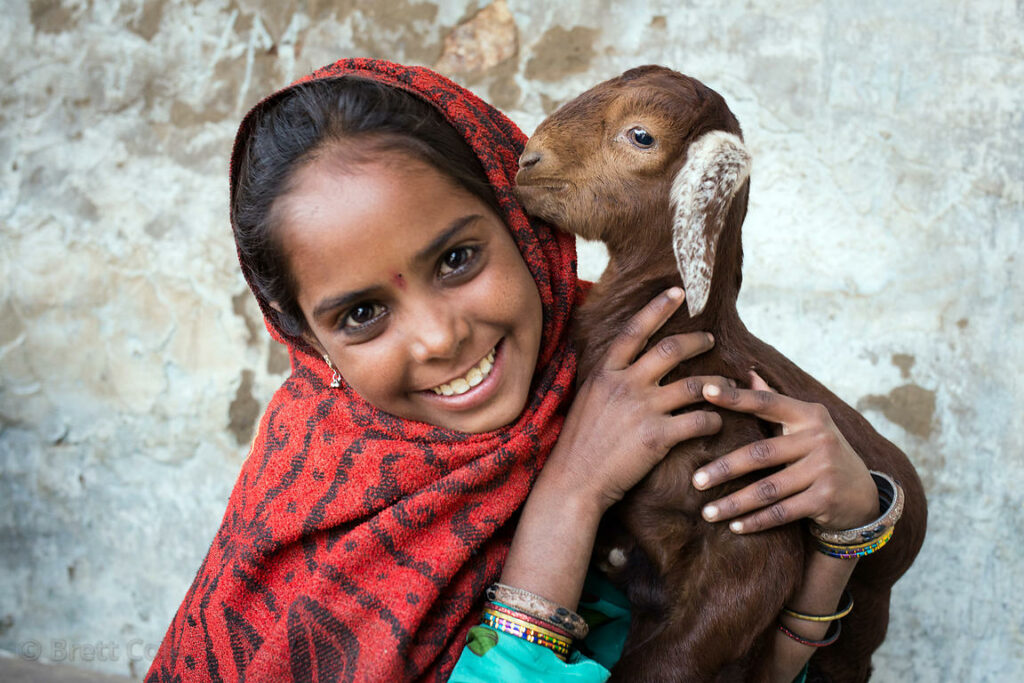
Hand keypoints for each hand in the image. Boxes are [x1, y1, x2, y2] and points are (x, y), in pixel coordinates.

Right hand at [547, 287, 724, 511]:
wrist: (574, 481)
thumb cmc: (579, 444)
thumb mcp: (585, 400)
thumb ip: (607, 380)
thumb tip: (624, 364)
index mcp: (605, 373)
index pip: (634, 331)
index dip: (657, 309)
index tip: (677, 292)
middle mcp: (625, 385)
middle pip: (672, 350)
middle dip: (698, 341)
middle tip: (711, 340)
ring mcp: (642, 409)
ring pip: (695, 385)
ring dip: (717, 384)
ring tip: (727, 386)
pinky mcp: (658, 437)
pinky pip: (699, 420)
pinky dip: (714, 420)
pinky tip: (717, 423)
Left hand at [692, 372, 878, 533]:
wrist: (863, 494)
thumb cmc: (821, 453)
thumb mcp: (806, 424)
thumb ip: (776, 401)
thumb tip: (749, 372)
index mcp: (809, 414)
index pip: (767, 403)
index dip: (736, 397)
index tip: (705, 390)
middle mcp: (819, 438)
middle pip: (760, 453)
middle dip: (724, 469)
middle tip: (696, 481)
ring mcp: (824, 470)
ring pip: (768, 489)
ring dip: (734, 503)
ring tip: (707, 512)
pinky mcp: (825, 499)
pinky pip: (782, 512)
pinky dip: (756, 521)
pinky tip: (735, 527)